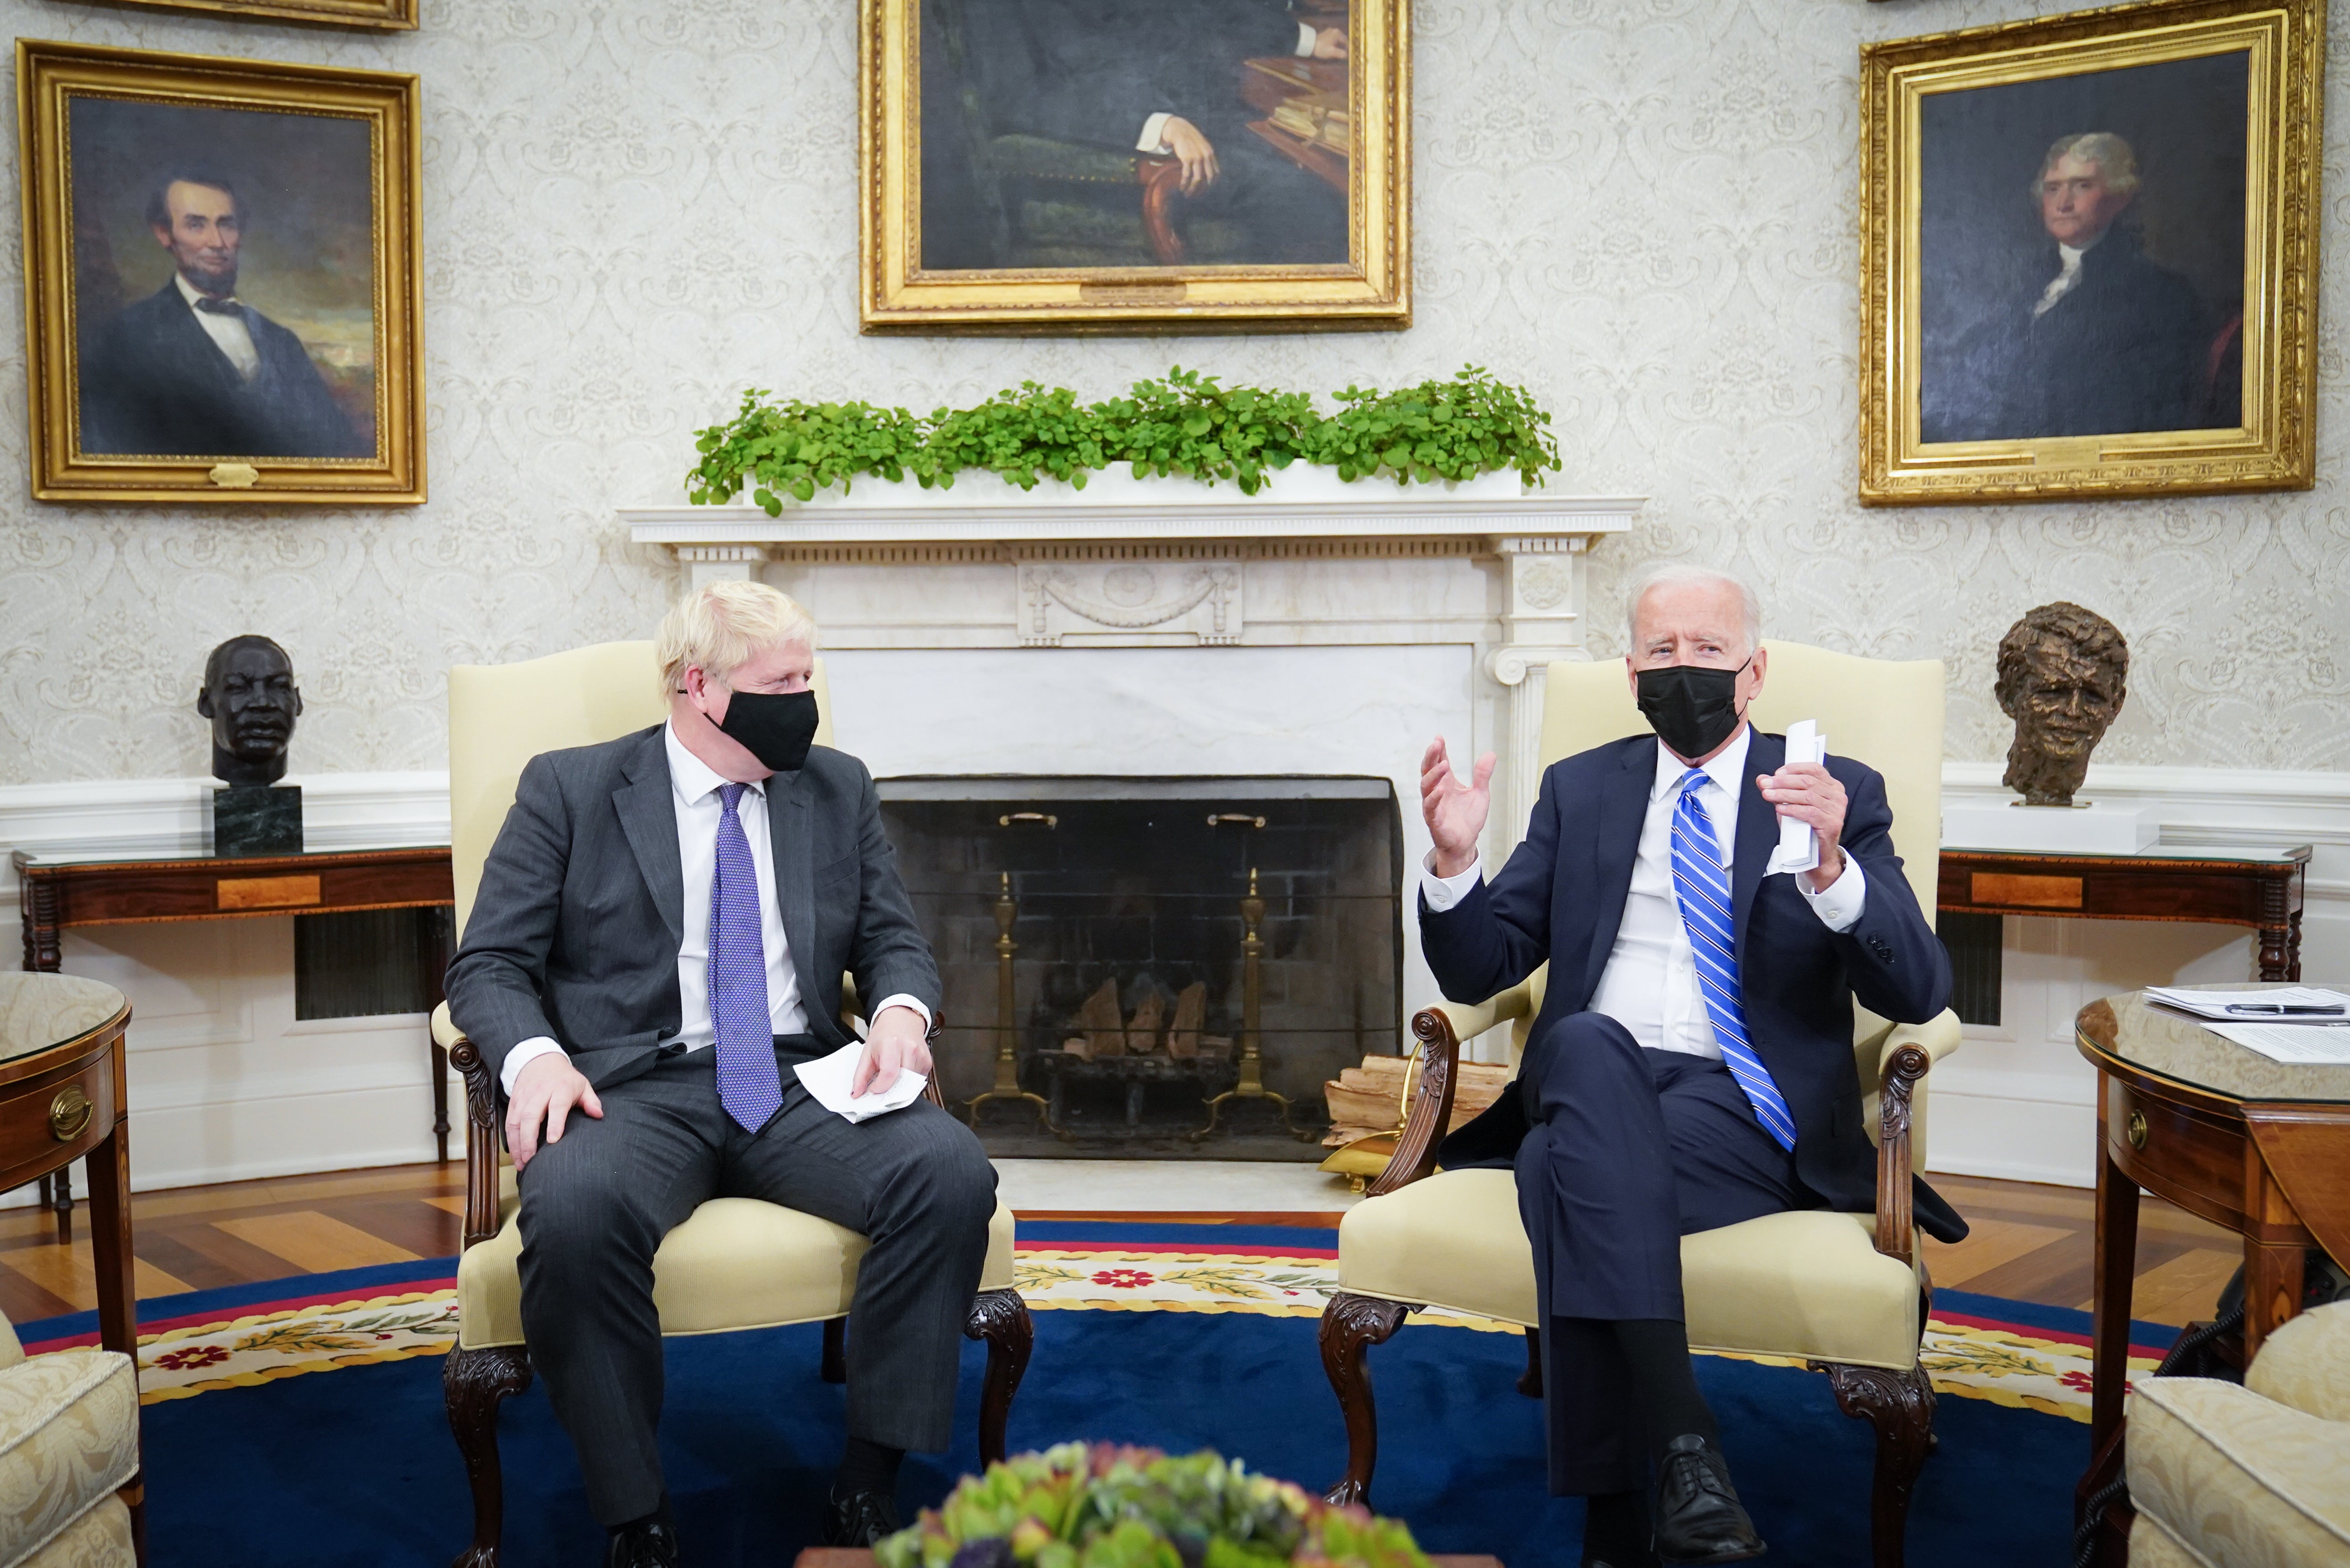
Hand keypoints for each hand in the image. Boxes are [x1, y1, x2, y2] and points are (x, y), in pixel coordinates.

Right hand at [506, 1053, 601, 1170]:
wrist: (540, 1061)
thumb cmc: (564, 1078)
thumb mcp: (582, 1085)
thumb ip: (591, 1101)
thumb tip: (598, 1115)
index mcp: (560, 1088)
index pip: (556, 1106)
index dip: (554, 1123)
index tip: (553, 1141)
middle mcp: (539, 1092)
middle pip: (530, 1116)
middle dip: (529, 1139)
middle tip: (531, 1159)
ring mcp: (524, 1097)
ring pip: (516, 1121)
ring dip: (517, 1143)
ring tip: (521, 1163)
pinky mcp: (513, 1102)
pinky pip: (508, 1122)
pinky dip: (510, 1140)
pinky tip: (515, 1155)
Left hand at [852, 1005, 933, 1097]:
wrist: (902, 1019)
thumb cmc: (885, 1034)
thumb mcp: (867, 1052)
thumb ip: (860, 1075)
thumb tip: (857, 1093)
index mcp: (892, 1044)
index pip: (889, 1074)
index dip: (880, 1087)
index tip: (873, 1089)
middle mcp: (909, 1049)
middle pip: (901, 1082)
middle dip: (890, 1090)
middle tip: (881, 1087)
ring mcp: (921, 1056)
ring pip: (910, 1084)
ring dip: (899, 1085)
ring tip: (892, 1075)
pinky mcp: (927, 1062)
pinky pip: (918, 1080)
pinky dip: (909, 1081)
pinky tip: (903, 1071)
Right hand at [1160, 116, 1219, 193]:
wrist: (1180, 130)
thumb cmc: (1190, 139)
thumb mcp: (1202, 145)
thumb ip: (1206, 155)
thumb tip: (1207, 168)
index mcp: (1210, 154)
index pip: (1216, 172)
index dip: (1212, 182)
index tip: (1207, 188)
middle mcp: (1206, 156)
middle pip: (1208, 177)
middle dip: (1203, 189)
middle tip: (1197, 194)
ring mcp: (1197, 157)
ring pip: (1197, 178)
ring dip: (1192, 189)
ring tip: (1187, 194)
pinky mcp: (1187, 158)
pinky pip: (1186, 175)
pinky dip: (1184, 183)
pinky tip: (1181, 187)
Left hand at [1312, 26, 1348, 57]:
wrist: (1309, 44)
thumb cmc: (1322, 48)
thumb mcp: (1333, 52)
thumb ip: (1341, 53)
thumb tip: (1347, 55)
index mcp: (1338, 33)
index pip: (1346, 41)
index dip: (1348, 48)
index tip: (1349, 54)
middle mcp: (1335, 30)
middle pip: (1342, 39)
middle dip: (1344, 46)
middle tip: (1345, 53)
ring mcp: (1329, 31)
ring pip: (1337, 39)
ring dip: (1339, 45)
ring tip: (1340, 52)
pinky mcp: (1325, 34)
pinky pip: (1333, 38)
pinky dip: (1334, 43)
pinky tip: (1334, 48)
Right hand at [1420, 736, 1493, 878]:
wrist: (1466, 843)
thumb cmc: (1468, 819)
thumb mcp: (1480, 793)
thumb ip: (1482, 775)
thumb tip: (1490, 754)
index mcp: (1446, 783)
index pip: (1439, 762)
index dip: (1438, 750)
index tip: (1439, 738)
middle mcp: (1437, 792)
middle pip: (1428, 770)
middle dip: (1431, 757)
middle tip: (1436, 744)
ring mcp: (1434, 805)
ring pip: (1426, 786)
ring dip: (1433, 774)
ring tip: (1443, 765)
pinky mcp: (1434, 820)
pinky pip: (1430, 807)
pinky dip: (1434, 797)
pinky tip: (1441, 789)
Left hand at [1757, 762, 1847, 892]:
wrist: (1817, 854)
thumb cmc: (1806, 826)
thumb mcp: (1791, 804)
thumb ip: (1779, 790)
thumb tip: (1762, 779)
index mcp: (1832, 786)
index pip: (1815, 769)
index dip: (1794, 768)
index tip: (1776, 773)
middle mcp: (1837, 796)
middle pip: (1808, 782)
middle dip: (1783, 782)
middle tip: (1766, 785)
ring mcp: (1836, 810)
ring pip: (1808, 796)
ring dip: (1784, 794)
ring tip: (1768, 795)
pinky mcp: (1831, 824)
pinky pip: (1810, 812)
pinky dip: (1792, 809)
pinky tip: (1780, 809)